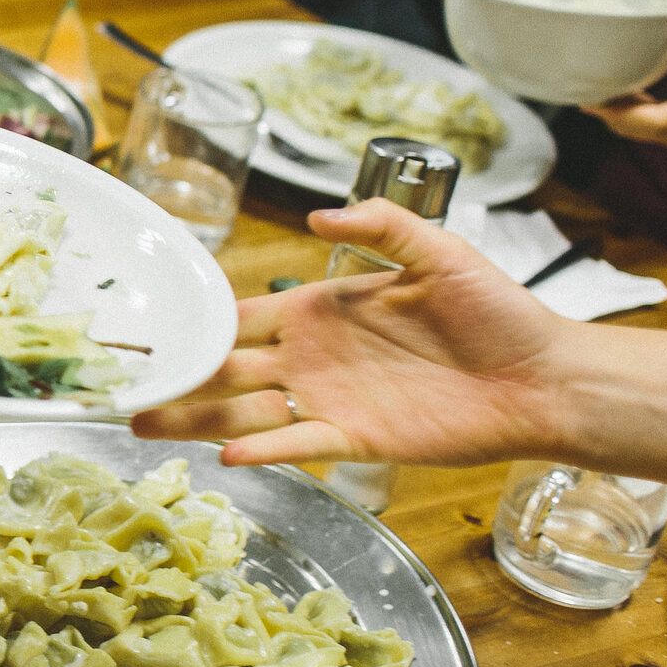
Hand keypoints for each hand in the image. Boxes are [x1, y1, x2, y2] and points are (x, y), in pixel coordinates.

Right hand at [130, 199, 574, 468]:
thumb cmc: (497, 313)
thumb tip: (318, 213)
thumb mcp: (441, 251)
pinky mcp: (353, 438)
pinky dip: (260, 450)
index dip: (196, 321)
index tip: (149, 325)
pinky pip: (294, 444)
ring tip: (142, 423)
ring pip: (242, 412)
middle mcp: (311, 357)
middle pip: (224, 369)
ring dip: (193, 420)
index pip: (240, 316)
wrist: (543, 378)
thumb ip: (383, 225)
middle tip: (122, 382)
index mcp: (320, 309)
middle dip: (174, 376)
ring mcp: (327, 399)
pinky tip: (225, 453)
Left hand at [585, 0, 666, 152]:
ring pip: (652, 136)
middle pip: (646, 131)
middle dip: (611, 114)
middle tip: (582, 89)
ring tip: (596, 90)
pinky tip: (625, 97)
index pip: (658, 122)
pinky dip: (639, 119)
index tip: (591, 100)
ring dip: (622, 118)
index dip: (619, 114)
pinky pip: (663, 133)